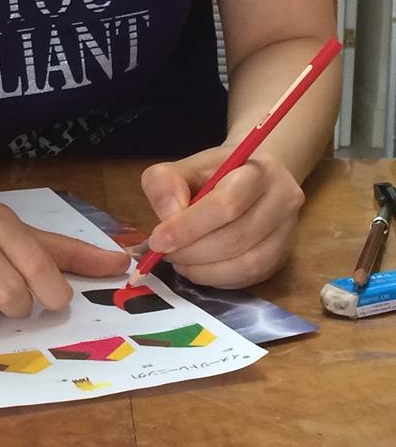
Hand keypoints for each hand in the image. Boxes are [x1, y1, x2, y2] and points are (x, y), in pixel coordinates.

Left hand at [140, 147, 304, 287]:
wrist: (249, 180)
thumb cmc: (214, 174)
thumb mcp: (183, 167)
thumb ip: (165, 184)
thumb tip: (168, 217)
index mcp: (259, 170)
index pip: (226, 204)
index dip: (187, 227)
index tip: (158, 240)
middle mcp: (283, 200)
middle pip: (235, 238)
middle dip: (191, 251)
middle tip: (165, 252)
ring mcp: (287, 231)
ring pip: (245, 264)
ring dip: (202, 269)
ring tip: (179, 260)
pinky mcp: (281, 257)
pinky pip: (248, 279)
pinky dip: (216, 279)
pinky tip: (197, 268)